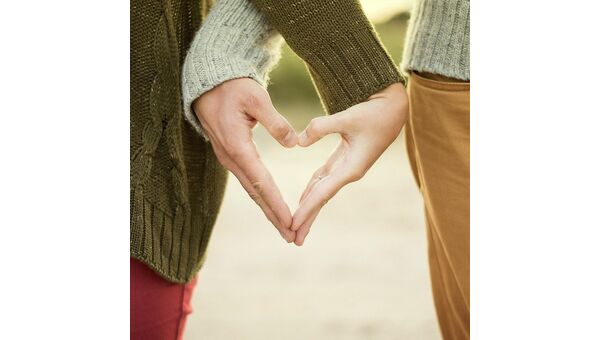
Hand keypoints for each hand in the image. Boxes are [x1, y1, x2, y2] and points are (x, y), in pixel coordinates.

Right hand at [193, 78, 297, 242]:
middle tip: (292, 237)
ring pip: (251, 190)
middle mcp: (231, 158)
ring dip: (268, 210)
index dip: (276, 203)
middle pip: (256, 193)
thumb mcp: (256, 98)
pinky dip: (261, 196)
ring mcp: (229, 158)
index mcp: (238, 146)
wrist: (208, 82)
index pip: (261, 181)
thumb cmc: (233, 87)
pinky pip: (248, 181)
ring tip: (285, 228)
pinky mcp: (231, 155)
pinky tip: (271, 206)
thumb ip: (276, 122)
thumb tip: (294, 143)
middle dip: (274, 216)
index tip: (290, 221)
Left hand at [291, 83, 408, 245]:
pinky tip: (303, 199)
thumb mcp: (348, 117)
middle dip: (307, 219)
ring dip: (309, 208)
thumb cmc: (375, 112)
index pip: (323, 193)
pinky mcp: (344, 159)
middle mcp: (349, 172)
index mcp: (351, 168)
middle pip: (322, 199)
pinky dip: (312, 189)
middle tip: (292, 239)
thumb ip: (321, 128)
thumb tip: (298, 142)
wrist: (394, 108)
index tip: (293, 225)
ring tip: (295, 226)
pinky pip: (324, 179)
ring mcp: (347, 167)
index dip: (307, 209)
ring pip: (322, 191)